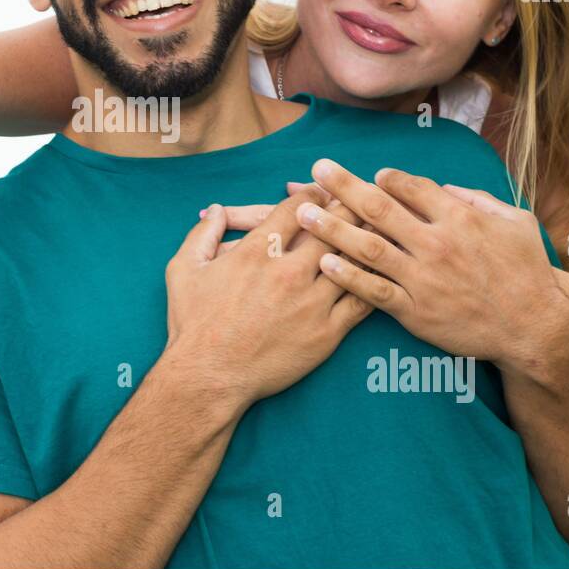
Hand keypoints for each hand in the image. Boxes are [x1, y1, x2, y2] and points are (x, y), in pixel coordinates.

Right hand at [163, 191, 372, 412]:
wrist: (208, 377)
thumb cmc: (192, 324)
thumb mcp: (183, 270)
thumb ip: (202, 234)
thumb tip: (216, 210)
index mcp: (256, 252)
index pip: (298, 208)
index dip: (315, 194)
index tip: (324, 190)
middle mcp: (287, 272)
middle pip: (333, 227)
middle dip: (350, 208)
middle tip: (365, 198)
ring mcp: (311, 302)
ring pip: (353, 260)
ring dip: (368, 241)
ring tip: (385, 228)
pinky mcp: (327, 332)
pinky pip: (362, 300)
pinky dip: (374, 282)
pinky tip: (383, 273)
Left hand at [298, 158, 568, 368]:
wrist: (531, 330)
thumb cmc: (527, 273)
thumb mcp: (516, 223)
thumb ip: (479, 200)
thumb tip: (444, 188)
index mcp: (459, 218)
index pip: (412, 187)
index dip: (388, 178)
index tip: (372, 174)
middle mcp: (436, 244)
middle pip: (379, 208)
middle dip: (344, 186)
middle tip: (317, 170)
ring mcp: (422, 278)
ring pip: (368, 247)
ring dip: (331, 228)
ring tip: (302, 214)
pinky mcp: (414, 311)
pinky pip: (373, 290)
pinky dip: (348, 276)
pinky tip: (324, 263)